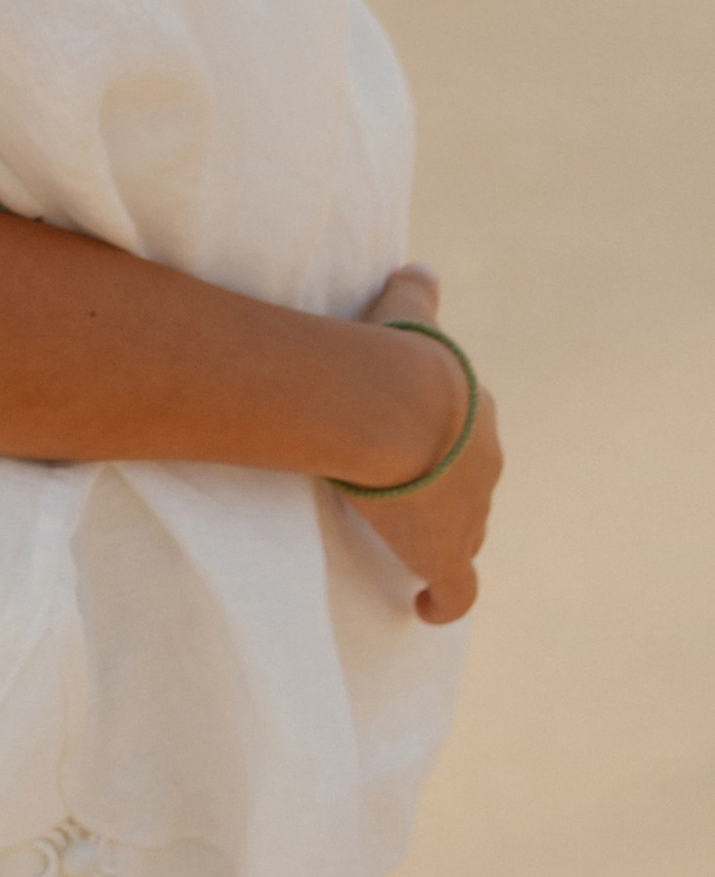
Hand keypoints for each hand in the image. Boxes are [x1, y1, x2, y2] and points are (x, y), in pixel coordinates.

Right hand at [342, 264, 500, 625]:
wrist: (392, 405)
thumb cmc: (392, 356)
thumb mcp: (406, 313)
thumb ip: (416, 292)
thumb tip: (424, 269)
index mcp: (473, 415)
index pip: (468, 438)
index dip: (443, 445)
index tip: (418, 450)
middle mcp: (484, 467)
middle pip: (472, 488)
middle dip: (446, 491)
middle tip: (401, 490)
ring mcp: (468, 514)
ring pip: (464, 532)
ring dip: (439, 535)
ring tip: (401, 537)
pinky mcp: (445, 553)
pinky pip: (456, 591)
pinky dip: (444, 602)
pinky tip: (426, 607)